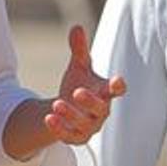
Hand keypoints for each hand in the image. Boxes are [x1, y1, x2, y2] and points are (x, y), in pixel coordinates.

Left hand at [45, 24, 125, 144]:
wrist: (65, 110)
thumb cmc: (78, 86)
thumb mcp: (78, 67)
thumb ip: (79, 50)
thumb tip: (76, 27)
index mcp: (104, 92)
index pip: (116, 90)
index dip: (118, 87)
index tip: (117, 81)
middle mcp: (100, 111)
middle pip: (100, 109)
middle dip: (90, 101)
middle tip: (76, 92)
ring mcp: (89, 126)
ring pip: (84, 124)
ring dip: (71, 114)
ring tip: (57, 104)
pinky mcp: (76, 137)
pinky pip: (69, 135)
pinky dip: (59, 128)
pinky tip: (48, 118)